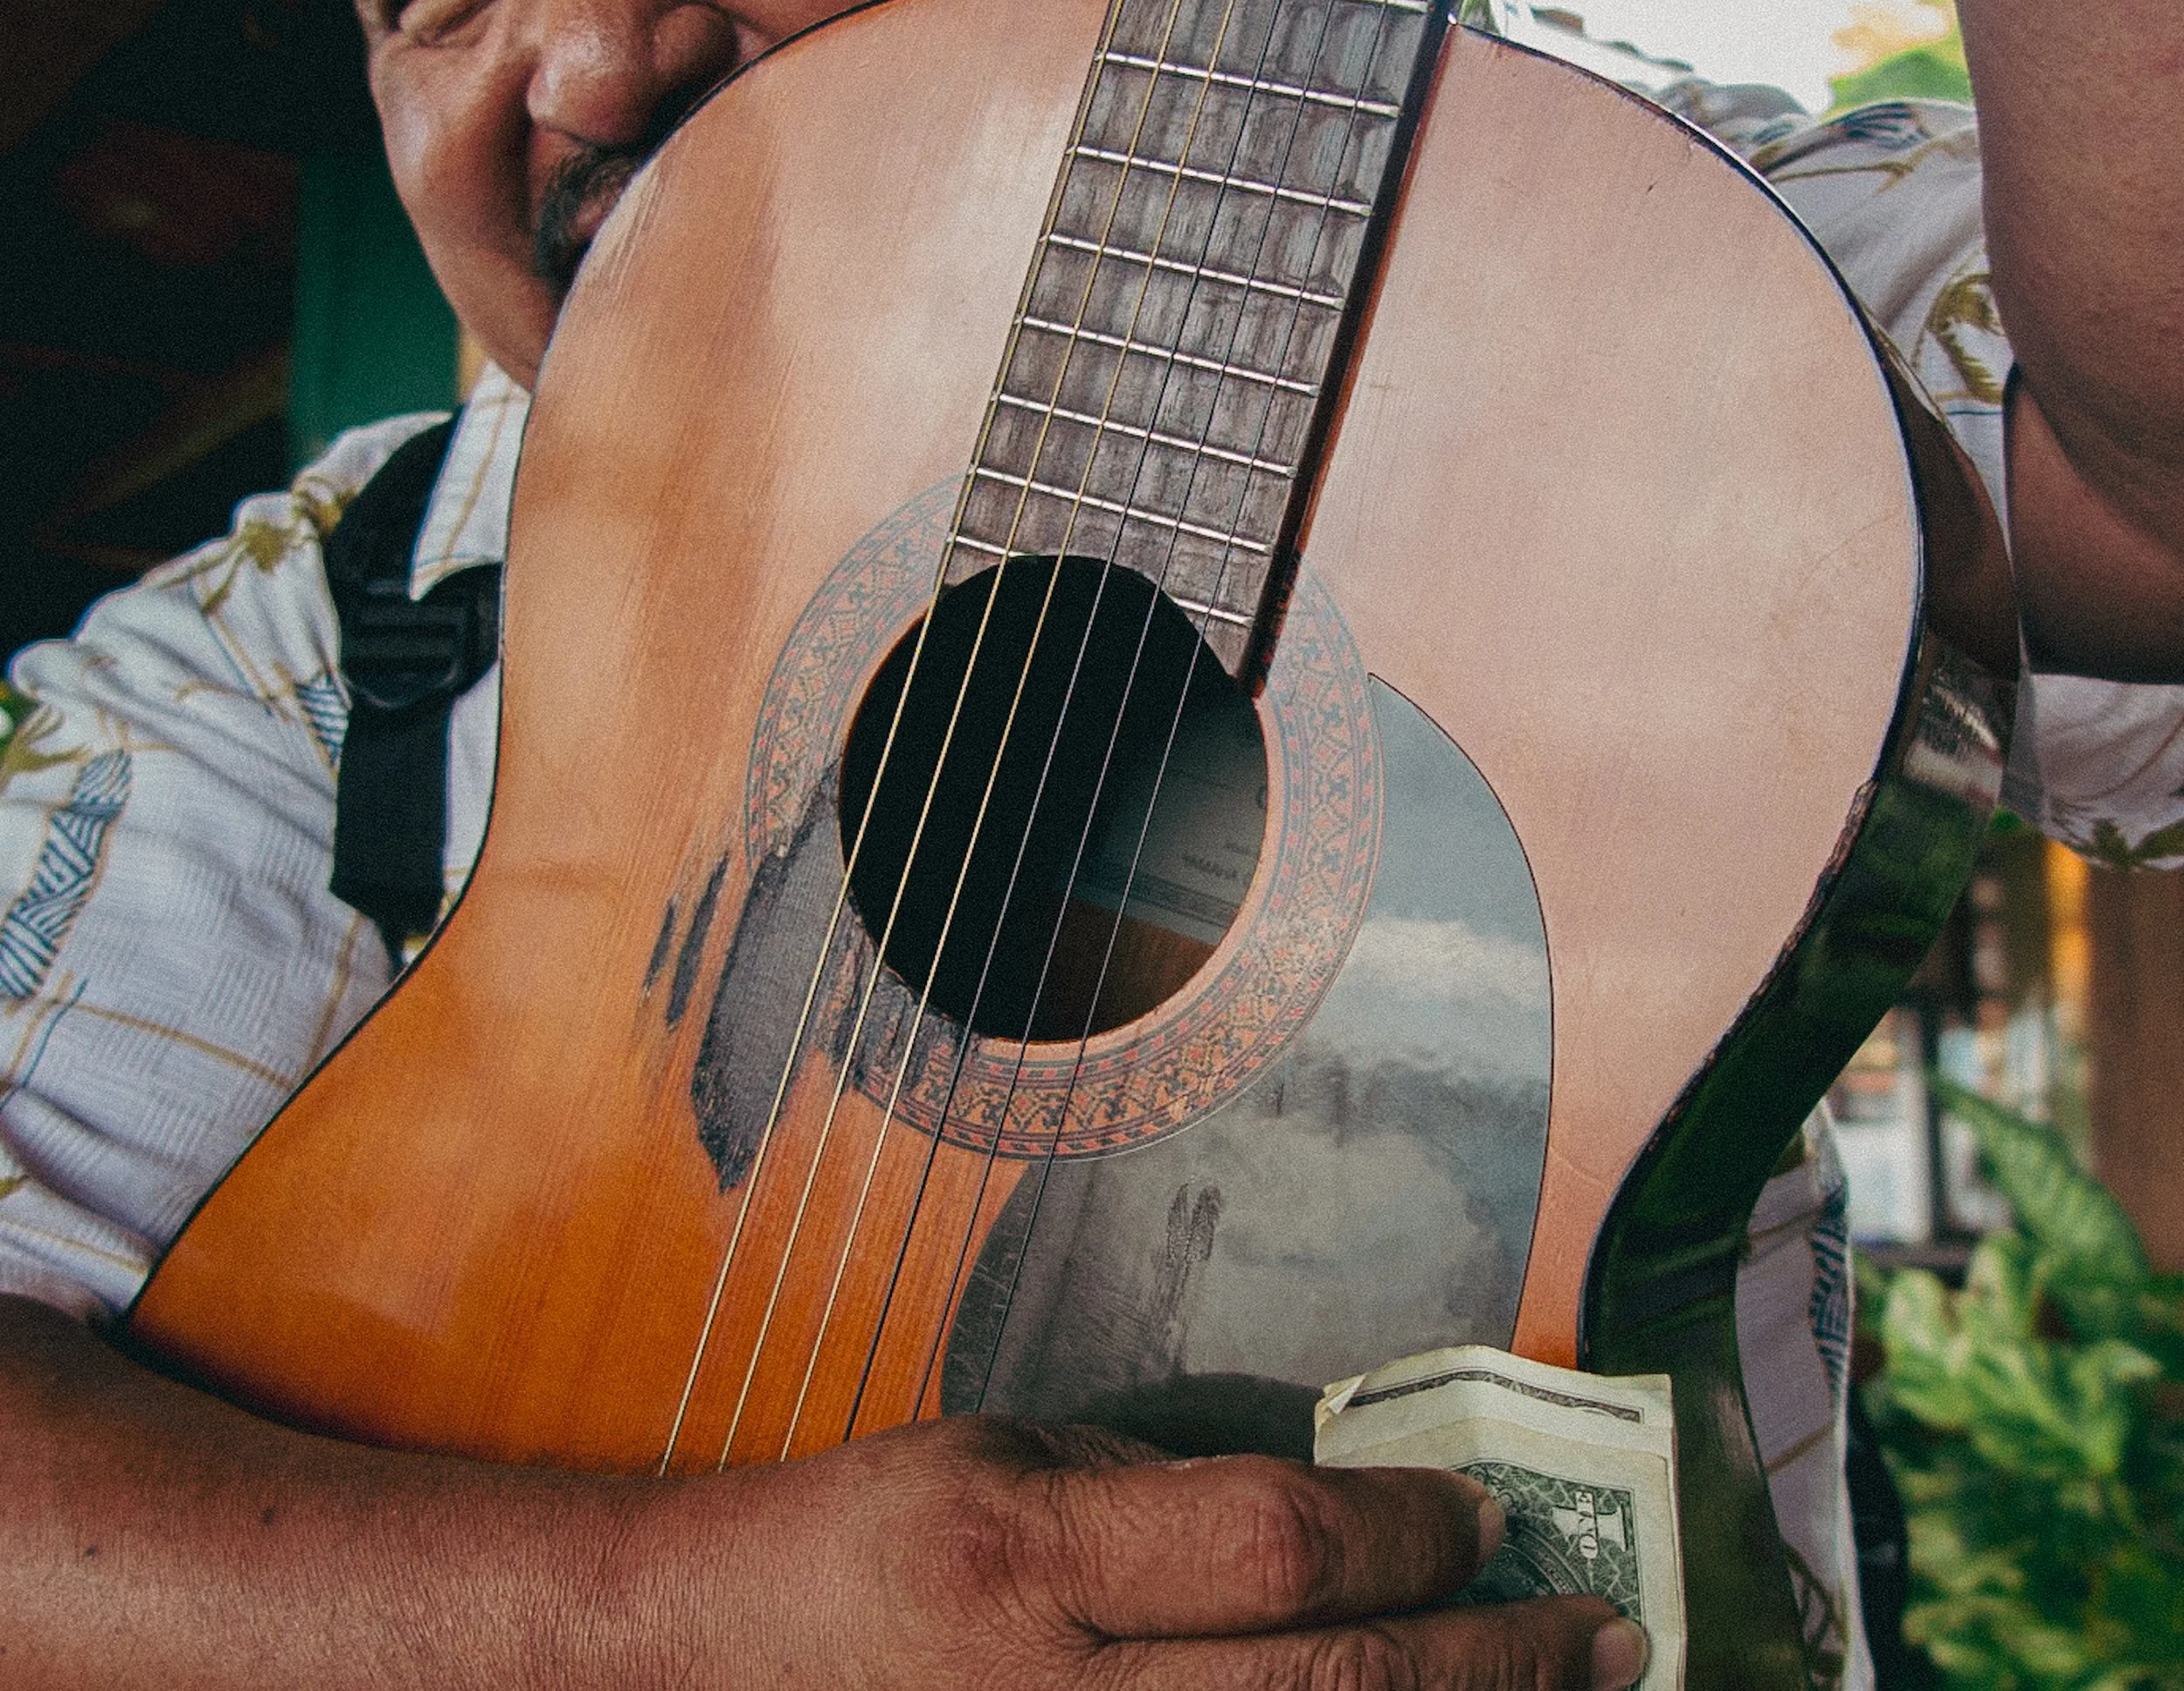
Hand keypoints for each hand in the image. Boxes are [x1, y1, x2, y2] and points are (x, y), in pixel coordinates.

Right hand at [670, 1414, 1645, 1690]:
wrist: (722, 1675)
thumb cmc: (871, 1546)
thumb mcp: (1004, 1455)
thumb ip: (1167, 1494)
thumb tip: (1342, 1530)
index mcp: (1030, 1557)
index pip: (1274, 1548)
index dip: (1408, 1527)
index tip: (1485, 1509)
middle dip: (1501, 1666)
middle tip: (1607, 1632)